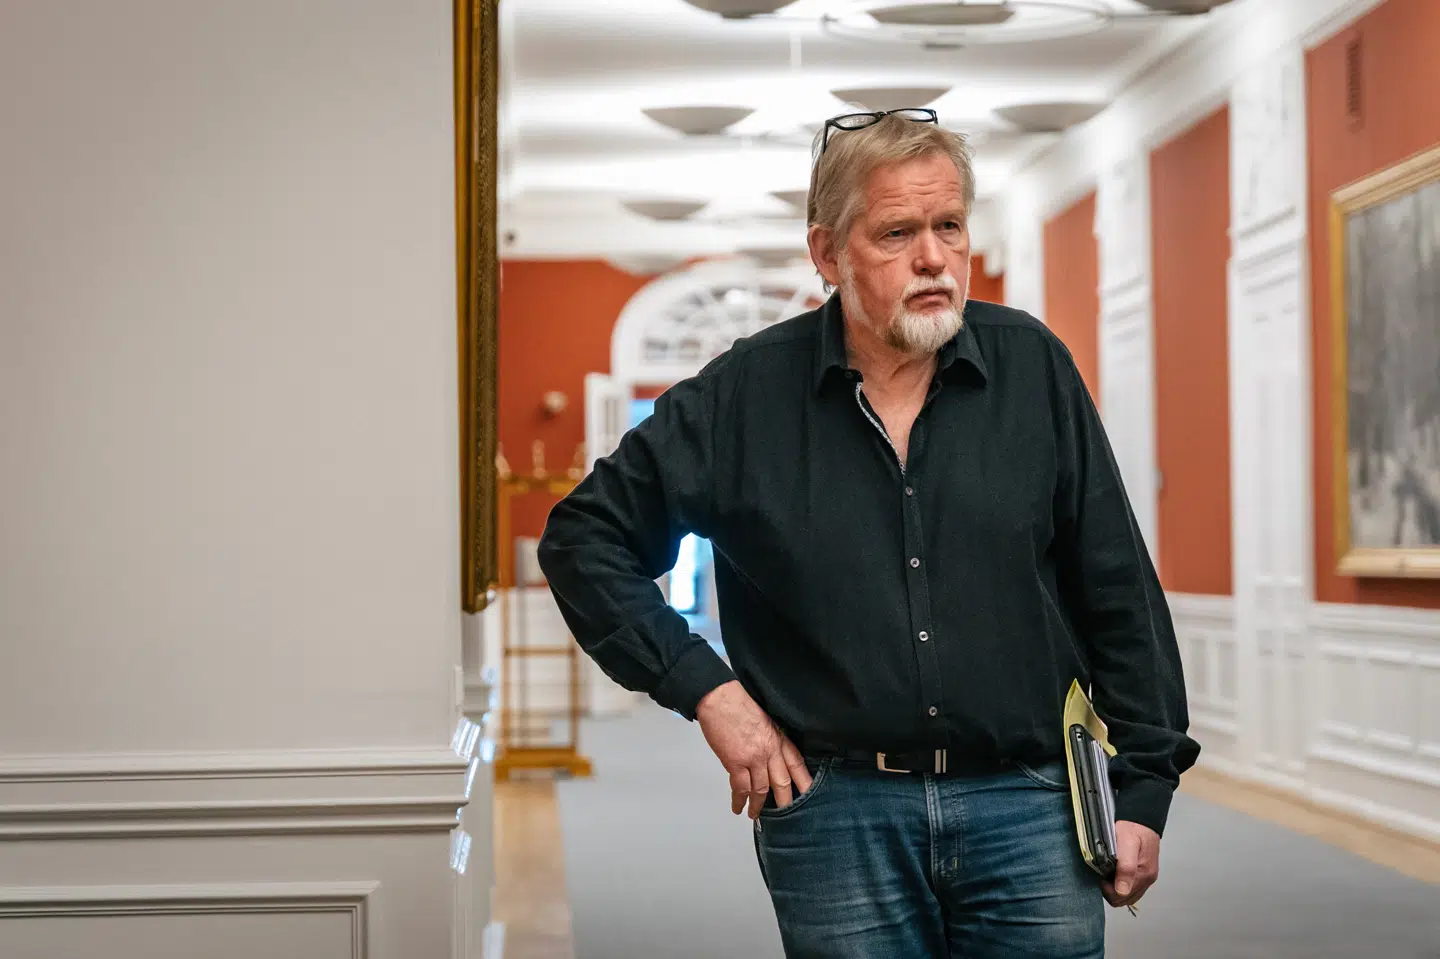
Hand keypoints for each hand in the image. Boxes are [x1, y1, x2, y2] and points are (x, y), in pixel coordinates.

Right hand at [695, 680, 812, 818]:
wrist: (720, 698)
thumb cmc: (737, 703)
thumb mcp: (764, 718)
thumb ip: (768, 738)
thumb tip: (766, 754)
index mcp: (778, 737)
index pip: (796, 763)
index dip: (803, 780)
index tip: (808, 793)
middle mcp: (769, 750)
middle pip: (782, 782)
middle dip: (784, 801)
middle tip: (785, 814)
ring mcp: (753, 758)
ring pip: (761, 790)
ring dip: (758, 805)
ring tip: (756, 815)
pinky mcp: (735, 762)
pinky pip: (740, 788)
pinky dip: (739, 801)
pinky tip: (738, 807)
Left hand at [1101, 821, 1159, 907]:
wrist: (1142, 817)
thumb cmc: (1133, 827)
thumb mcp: (1127, 844)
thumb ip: (1126, 868)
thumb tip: (1122, 891)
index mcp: (1144, 874)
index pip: (1122, 898)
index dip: (1107, 890)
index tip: (1101, 876)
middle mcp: (1147, 878)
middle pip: (1125, 899)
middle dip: (1111, 891)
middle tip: (1104, 873)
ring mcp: (1147, 876)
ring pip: (1128, 895)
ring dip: (1116, 888)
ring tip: (1109, 871)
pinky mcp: (1145, 871)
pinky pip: (1132, 887)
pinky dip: (1122, 884)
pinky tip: (1116, 871)